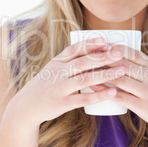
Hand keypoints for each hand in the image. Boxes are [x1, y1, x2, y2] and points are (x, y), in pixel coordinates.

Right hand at [6, 38, 123, 126]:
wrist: (25, 107)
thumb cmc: (45, 85)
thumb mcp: (53, 69)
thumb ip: (69, 60)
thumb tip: (94, 50)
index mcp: (57, 62)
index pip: (75, 49)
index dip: (90, 44)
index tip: (105, 40)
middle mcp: (58, 73)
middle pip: (83, 62)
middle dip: (102, 57)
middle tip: (119, 53)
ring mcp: (60, 88)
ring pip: (85, 79)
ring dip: (105, 74)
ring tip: (122, 70)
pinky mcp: (62, 103)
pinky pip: (83, 98)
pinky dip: (99, 95)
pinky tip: (113, 92)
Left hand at [91, 45, 147, 133]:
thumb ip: (138, 65)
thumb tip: (114, 52)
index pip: (130, 52)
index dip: (113, 47)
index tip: (98, 45)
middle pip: (123, 64)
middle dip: (104, 59)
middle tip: (87, 57)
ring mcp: (147, 91)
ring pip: (121, 79)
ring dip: (102, 74)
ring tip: (86, 71)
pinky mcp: (143, 106)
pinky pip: (120, 96)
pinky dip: (105, 91)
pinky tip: (94, 88)